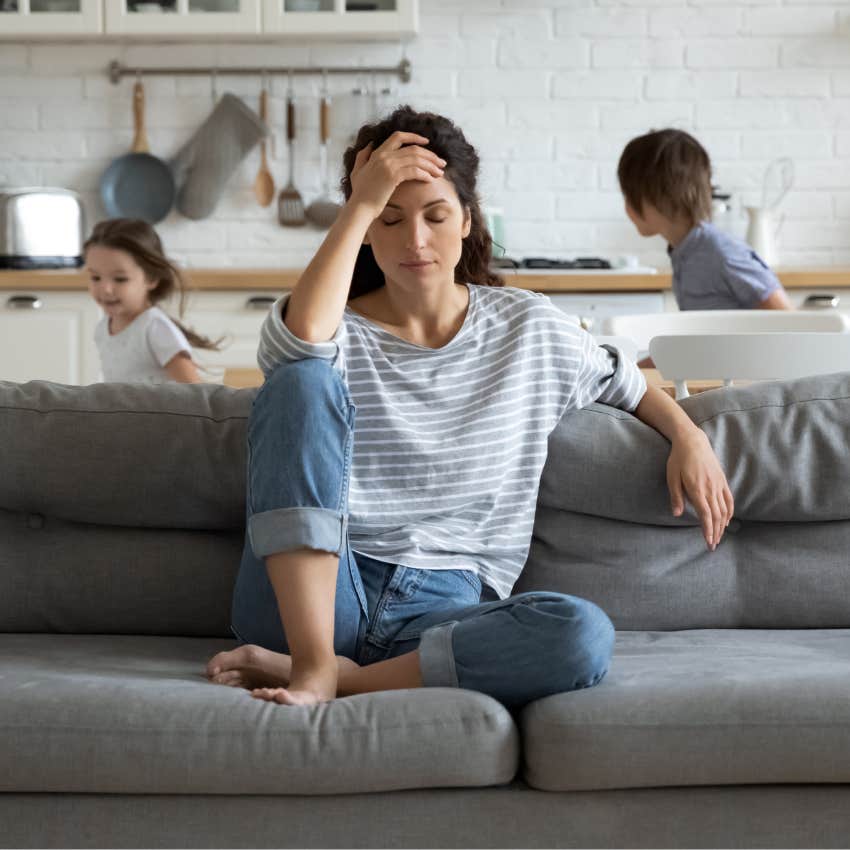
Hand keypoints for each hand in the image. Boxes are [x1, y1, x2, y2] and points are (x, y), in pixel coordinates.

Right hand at [348, 131, 445, 218]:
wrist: (359, 208)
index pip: (398, 136)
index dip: (415, 137)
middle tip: (441, 163)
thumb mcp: (358, 171)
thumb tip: (370, 144)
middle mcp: (384, 155)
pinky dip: (425, 174)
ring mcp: (388, 165)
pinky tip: (431, 180)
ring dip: (431, 165)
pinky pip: (414, 171)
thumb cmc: (359, 193)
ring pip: (416, 159)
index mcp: (377, 153)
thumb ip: (362, 156)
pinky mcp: (392, 176)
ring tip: (440, 172)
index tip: (427, 142)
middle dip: (430, 155)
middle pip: (413, 149)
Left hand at [667, 429, 733, 550]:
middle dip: (715, 532)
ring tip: (719, 537)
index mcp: (697, 489)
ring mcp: (718, 484)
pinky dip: (729, 512)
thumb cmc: (678, 459)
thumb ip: (675, 496)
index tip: (708, 542)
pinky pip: (729, 499)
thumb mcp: (671, 477)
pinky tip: (727, 521)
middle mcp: (710, 488)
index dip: (708, 530)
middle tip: (713, 545)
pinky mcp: (722, 480)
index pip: (705, 515)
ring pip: (724, 509)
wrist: (692, 441)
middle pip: (716, 516)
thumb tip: (676, 514)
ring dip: (722, 525)